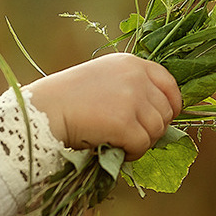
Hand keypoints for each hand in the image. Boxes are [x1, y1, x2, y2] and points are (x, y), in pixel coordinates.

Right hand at [25, 53, 182, 159]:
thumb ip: (130, 87)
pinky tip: (114, 148)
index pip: (170, 84)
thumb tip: (160, 113)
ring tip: (119, 142)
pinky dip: (132, 153)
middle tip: (131, 136)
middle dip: (153, 128)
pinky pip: (143, 145)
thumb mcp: (103, 78)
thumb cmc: (67, 99)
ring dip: (142, 142)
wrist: (44, 111)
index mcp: (131, 63)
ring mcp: (131, 98)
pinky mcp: (124, 122)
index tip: (163, 119)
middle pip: (166, 111)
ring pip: (157, 130)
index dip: (171, 105)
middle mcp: (135, 76)